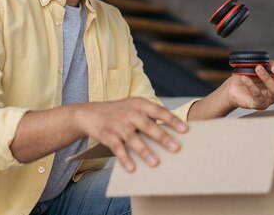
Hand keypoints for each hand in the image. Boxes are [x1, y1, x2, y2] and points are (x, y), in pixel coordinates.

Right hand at [74, 98, 188, 171]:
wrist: (88, 113)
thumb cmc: (118, 113)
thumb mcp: (133, 107)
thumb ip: (149, 117)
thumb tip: (171, 134)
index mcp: (139, 104)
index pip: (158, 111)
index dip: (172, 120)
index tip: (185, 130)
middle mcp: (129, 112)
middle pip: (147, 125)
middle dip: (162, 137)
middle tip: (176, 148)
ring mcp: (117, 124)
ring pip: (133, 138)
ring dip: (144, 151)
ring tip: (155, 163)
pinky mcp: (106, 135)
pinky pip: (117, 148)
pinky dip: (124, 158)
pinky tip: (132, 168)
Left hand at [222, 61, 273, 110]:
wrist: (231, 88)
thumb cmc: (247, 76)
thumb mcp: (260, 66)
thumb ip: (273, 65)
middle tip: (273, 68)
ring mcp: (269, 99)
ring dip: (266, 77)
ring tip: (257, 68)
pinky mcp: (258, 104)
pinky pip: (257, 95)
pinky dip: (251, 85)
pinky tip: (244, 77)